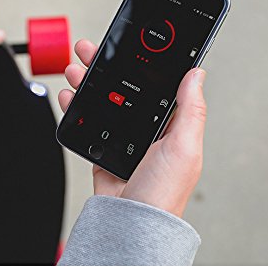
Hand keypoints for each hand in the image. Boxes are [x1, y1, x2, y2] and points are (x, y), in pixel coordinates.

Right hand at [58, 39, 206, 217]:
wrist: (132, 223)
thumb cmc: (163, 193)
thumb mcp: (184, 146)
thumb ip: (191, 110)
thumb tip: (198, 75)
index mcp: (168, 125)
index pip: (154, 85)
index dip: (140, 63)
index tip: (128, 46)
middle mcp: (145, 130)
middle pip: (123, 88)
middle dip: (105, 67)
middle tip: (91, 50)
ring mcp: (122, 139)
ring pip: (102, 101)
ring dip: (87, 82)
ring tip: (76, 68)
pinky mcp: (103, 149)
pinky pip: (87, 122)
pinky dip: (76, 107)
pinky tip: (69, 96)